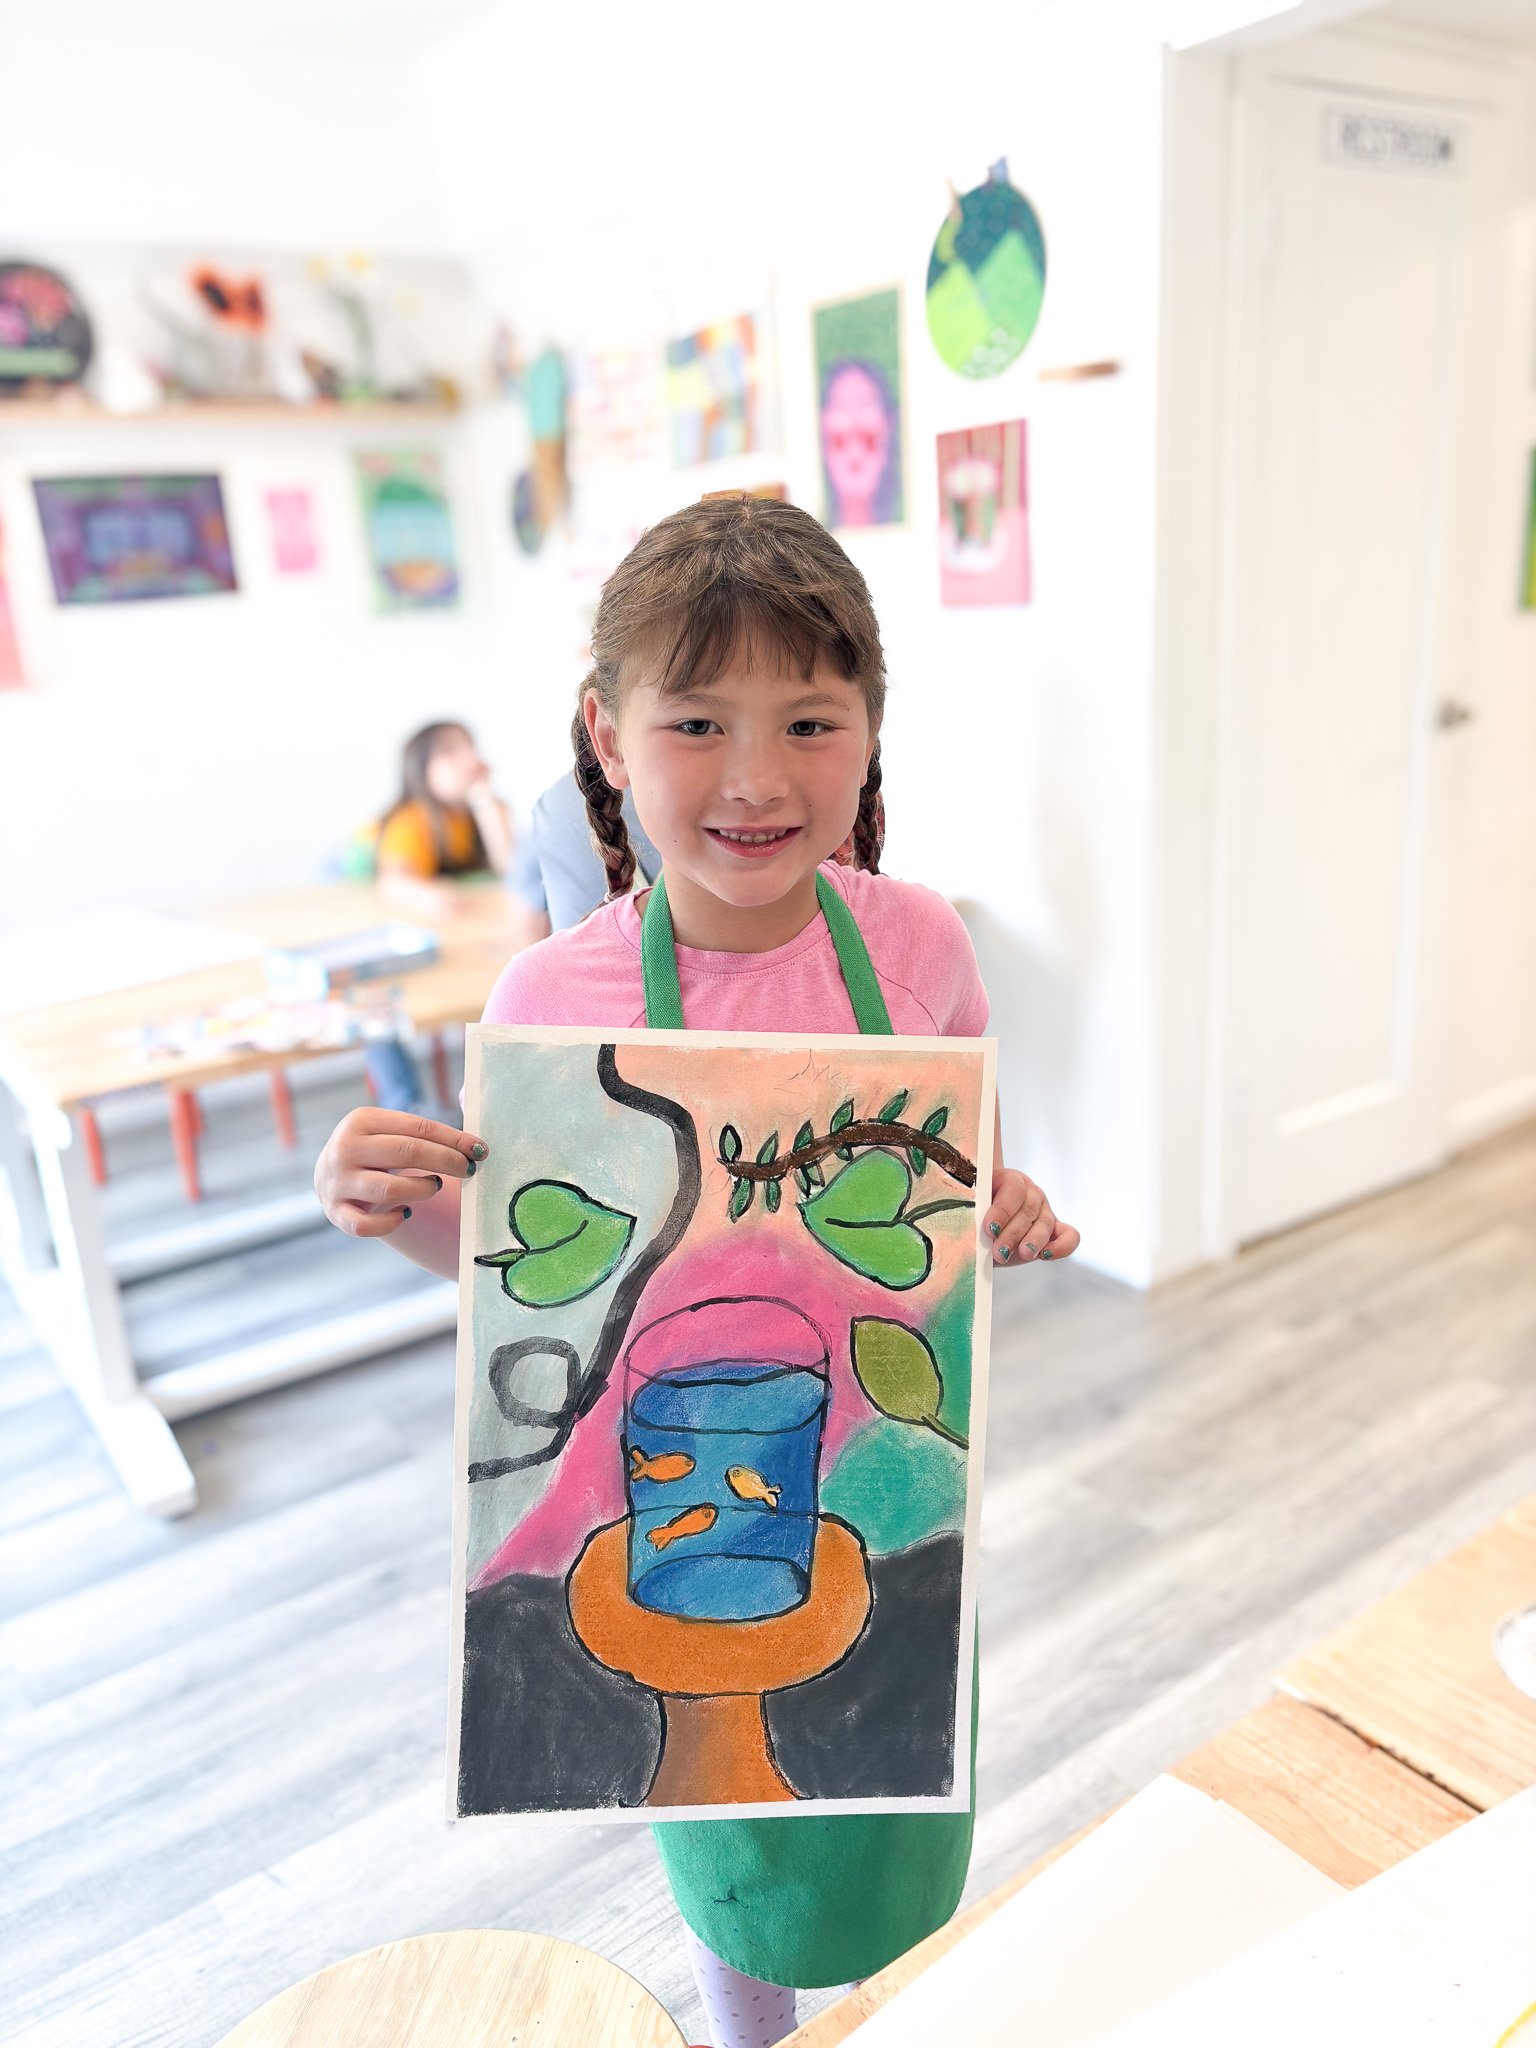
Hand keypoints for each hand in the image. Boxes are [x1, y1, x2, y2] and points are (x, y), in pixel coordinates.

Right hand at [315, 1108, 484, 1238]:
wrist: (331, 1176)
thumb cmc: (375, 1152)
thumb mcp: (389, 1129)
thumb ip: (425, 1127)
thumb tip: (470, 1106)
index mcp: (362, 1120)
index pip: (417, 1128)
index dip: (454, 1140)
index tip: (480, 1149)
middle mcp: (345, 1149)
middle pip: (408, 1153)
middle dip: (448, 1161)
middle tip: (469, 1170)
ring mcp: (337, 1182)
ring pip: (392, 1190)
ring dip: (423, 1190)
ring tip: (434, 1186)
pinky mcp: (336, 1213)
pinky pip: (368, 1225)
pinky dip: (393, 1222)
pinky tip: (406, 1212)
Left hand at [981, 1168, 1079, 1268]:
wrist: (983, 1221)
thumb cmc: (975, 1213)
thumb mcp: (972, 1210)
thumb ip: (974, 1214)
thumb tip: (971, 1225)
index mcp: (1009, 1179)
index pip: (1012, 1189)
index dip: (1002, 1209)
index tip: (989, 1228)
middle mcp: (1030, 1192)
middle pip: (1029, 1209)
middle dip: (1013, 1233)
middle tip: (999, 1251)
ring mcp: (1044, 1210)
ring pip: (1045, 1223)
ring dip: (1033, 1241)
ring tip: (1022, 1255)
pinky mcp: (1054, 1229)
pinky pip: (1069, 1236)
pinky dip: (1062, 1246)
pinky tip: (1045, 1255)